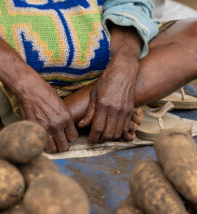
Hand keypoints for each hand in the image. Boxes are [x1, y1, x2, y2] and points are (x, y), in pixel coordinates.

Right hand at [16, 72, 77, 152]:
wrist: (30, 89)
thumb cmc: (44, 92)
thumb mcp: (61, 104)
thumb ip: (64, 118)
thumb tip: (65, 128)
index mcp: (66, 117)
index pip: (73, 137)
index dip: (69, 137)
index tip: (65, 135)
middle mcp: (57, 125)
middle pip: (64, 146)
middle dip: (62, 145)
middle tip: (58, 141)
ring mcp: (45, 129)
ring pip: (53, 149)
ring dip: (52, 147)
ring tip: (49, 142)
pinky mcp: (34, 130)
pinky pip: (40, 144)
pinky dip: (41, 144)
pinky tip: (41, 138)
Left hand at [78, 24, 141, 144]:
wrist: (123, 72)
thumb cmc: (106, 81)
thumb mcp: (93, 94)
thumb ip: (89, 112)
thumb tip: (82, 125)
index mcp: (103, 105)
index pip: (97, 128)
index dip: (93, 138)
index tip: (90, 141)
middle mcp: (115, 109)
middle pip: (108, 134)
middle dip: (101, 140)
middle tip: (96, 140)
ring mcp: (125, 111)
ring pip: (118, 133)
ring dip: (111, 138)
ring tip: (104, 136)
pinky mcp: (131, 111)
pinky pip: (126, 128)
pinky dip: (120, 133)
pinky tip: (114, 132)